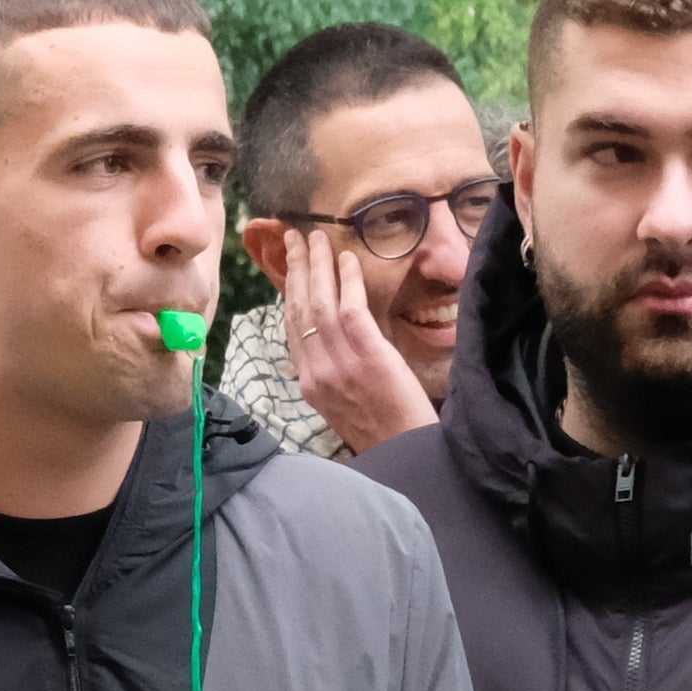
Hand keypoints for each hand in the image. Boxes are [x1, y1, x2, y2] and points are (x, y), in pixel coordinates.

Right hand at [279, 232, 439, 455]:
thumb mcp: (343, 405)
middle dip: (294, 269)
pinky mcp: (367, 355)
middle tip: (294, 237)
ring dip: (316, 265)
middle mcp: (316, 371)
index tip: (287, 266)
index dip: (286, 292)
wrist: (404, 453)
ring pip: (318, 303)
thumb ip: (332, 372)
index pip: (290, 328)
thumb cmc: (382, 431)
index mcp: (309, 383)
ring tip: (317, 238)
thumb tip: (333, 340)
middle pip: (298, 309)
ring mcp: (339, 363)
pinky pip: (351, 308)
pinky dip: (347, 281)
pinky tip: (347, 259)